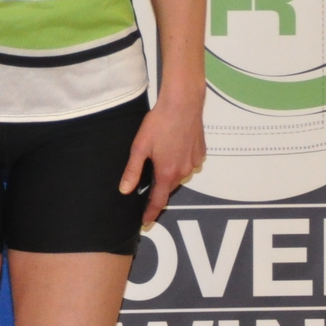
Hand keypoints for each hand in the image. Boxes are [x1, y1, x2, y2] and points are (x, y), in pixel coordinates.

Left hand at [121, 95, 205, 226]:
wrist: (183, 103)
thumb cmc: (159, 123)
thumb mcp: (140, 147)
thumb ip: (133, 171)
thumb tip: (125, 190)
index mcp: (167, 173)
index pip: (158, 201)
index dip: (151, 213)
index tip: (146, 221)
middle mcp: (183, 172)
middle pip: (169, 187)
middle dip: (159, 187)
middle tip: (150, 178)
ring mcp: (194, 162)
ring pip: (180, 175)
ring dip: (170, 172)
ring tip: (162, 156)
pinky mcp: (201, 152)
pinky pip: (189, 164)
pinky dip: (181, 161)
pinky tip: (175, 148)